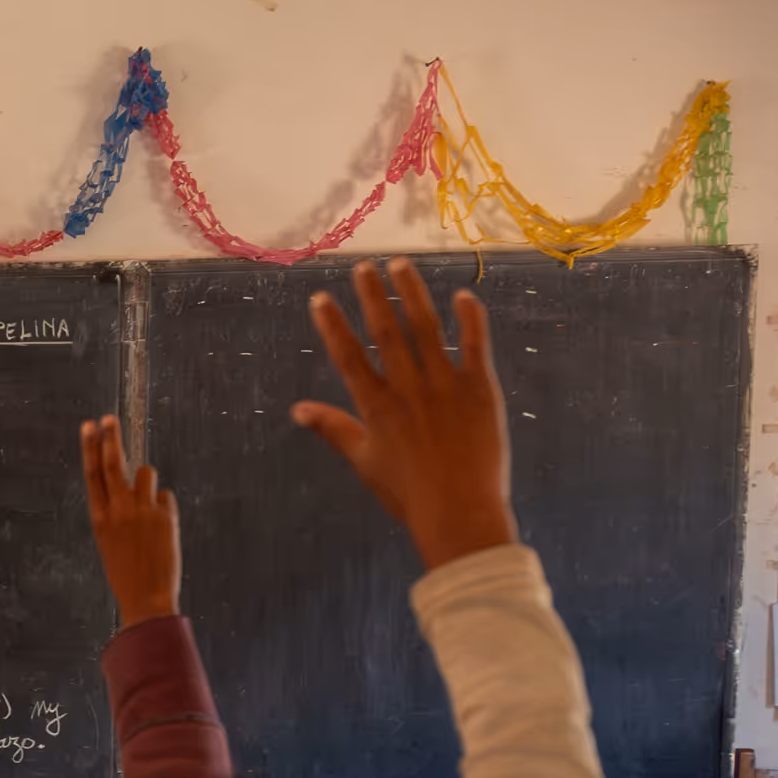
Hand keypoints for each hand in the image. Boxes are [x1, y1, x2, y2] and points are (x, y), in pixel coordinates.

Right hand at [80, 415, 178, 626]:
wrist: (146, 598)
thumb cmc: (126, 572)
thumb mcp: (109, 542)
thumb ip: (115, 511)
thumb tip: (129, 482)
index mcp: (99, 518)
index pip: (92, 474)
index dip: (90, 447)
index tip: (89, 426)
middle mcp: (118, 510)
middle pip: (114, 463)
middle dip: (110, 437)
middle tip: (109, 418)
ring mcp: (143, 511)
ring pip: (146, 473)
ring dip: (147, 482)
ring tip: (147, 506)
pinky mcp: (166, 516)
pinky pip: (165, 496)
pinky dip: (164, 506)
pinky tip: (161, 529)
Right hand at [292, 260, 519, 572]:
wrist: (459, 512)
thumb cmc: (407, 492)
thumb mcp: (363, 460)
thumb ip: (332, 428)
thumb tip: (297, 410)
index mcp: (375, 406)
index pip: (348, 355)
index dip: (333, 324)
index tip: (321, 297)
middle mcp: (407, 388)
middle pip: (385, 331)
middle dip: (372, 295)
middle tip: (363, 266)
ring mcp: (445, 385)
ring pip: (426, 328)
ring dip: (412, 293)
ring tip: (402, 265)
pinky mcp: (480, 389)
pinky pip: (475, 344)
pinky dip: (470, 318)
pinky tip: (462, 295)